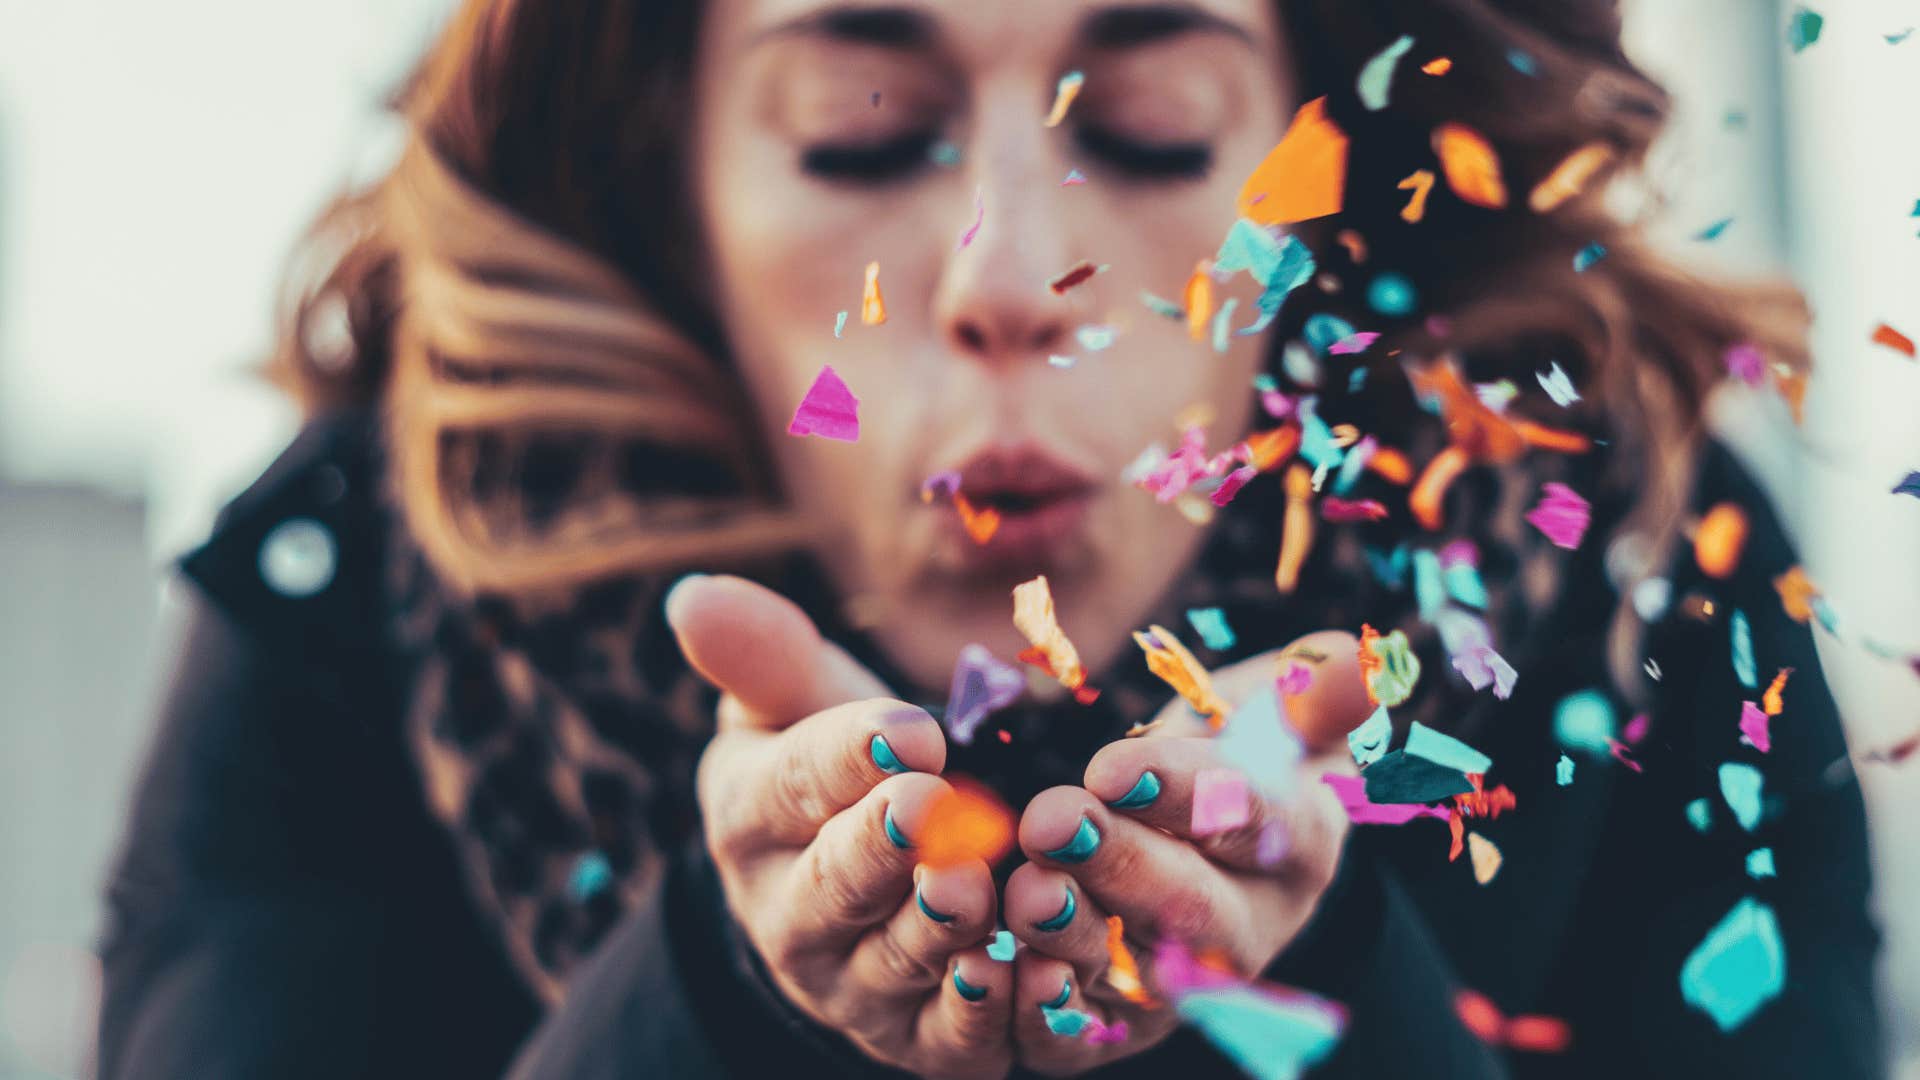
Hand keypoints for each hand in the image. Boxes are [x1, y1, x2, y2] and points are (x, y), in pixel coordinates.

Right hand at [668, 575, 1012, 1079]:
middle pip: (833, 884)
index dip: (847, 756)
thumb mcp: (797, 705)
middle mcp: (790, 913)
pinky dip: (982, 1014)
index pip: (792, 782)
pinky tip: (1021, 973)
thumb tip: (694, 595)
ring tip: (974, 889)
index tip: (907, 728)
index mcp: (753, 817)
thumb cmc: (835, 771)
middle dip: (881, 848)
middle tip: (933, 807)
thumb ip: (765, 654)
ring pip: (894, 962)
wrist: (859, 888)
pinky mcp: (918, 1042)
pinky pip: (949, 1039)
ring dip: (936, 930)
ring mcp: (852, 986)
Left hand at [1001, 636, 1364, 1073]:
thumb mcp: (1285, 705)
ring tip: (1027, 890)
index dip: (1190, 796)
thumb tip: (1355, 660)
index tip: (1116, 767)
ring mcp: (1189, 980)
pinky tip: (1006, 971)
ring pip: (1137, 974)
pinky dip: (1048, 1011)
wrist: (1198, 824)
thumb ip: (1317, 687)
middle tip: (1055, 820)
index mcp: (1300, 841)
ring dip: (1076, 936)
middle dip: (1123, 865)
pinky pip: (1089, 1029)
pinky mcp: (1125, 1018)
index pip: (1258, 819)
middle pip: (1195, 908)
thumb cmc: (1242, 747)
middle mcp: (1252, 924)